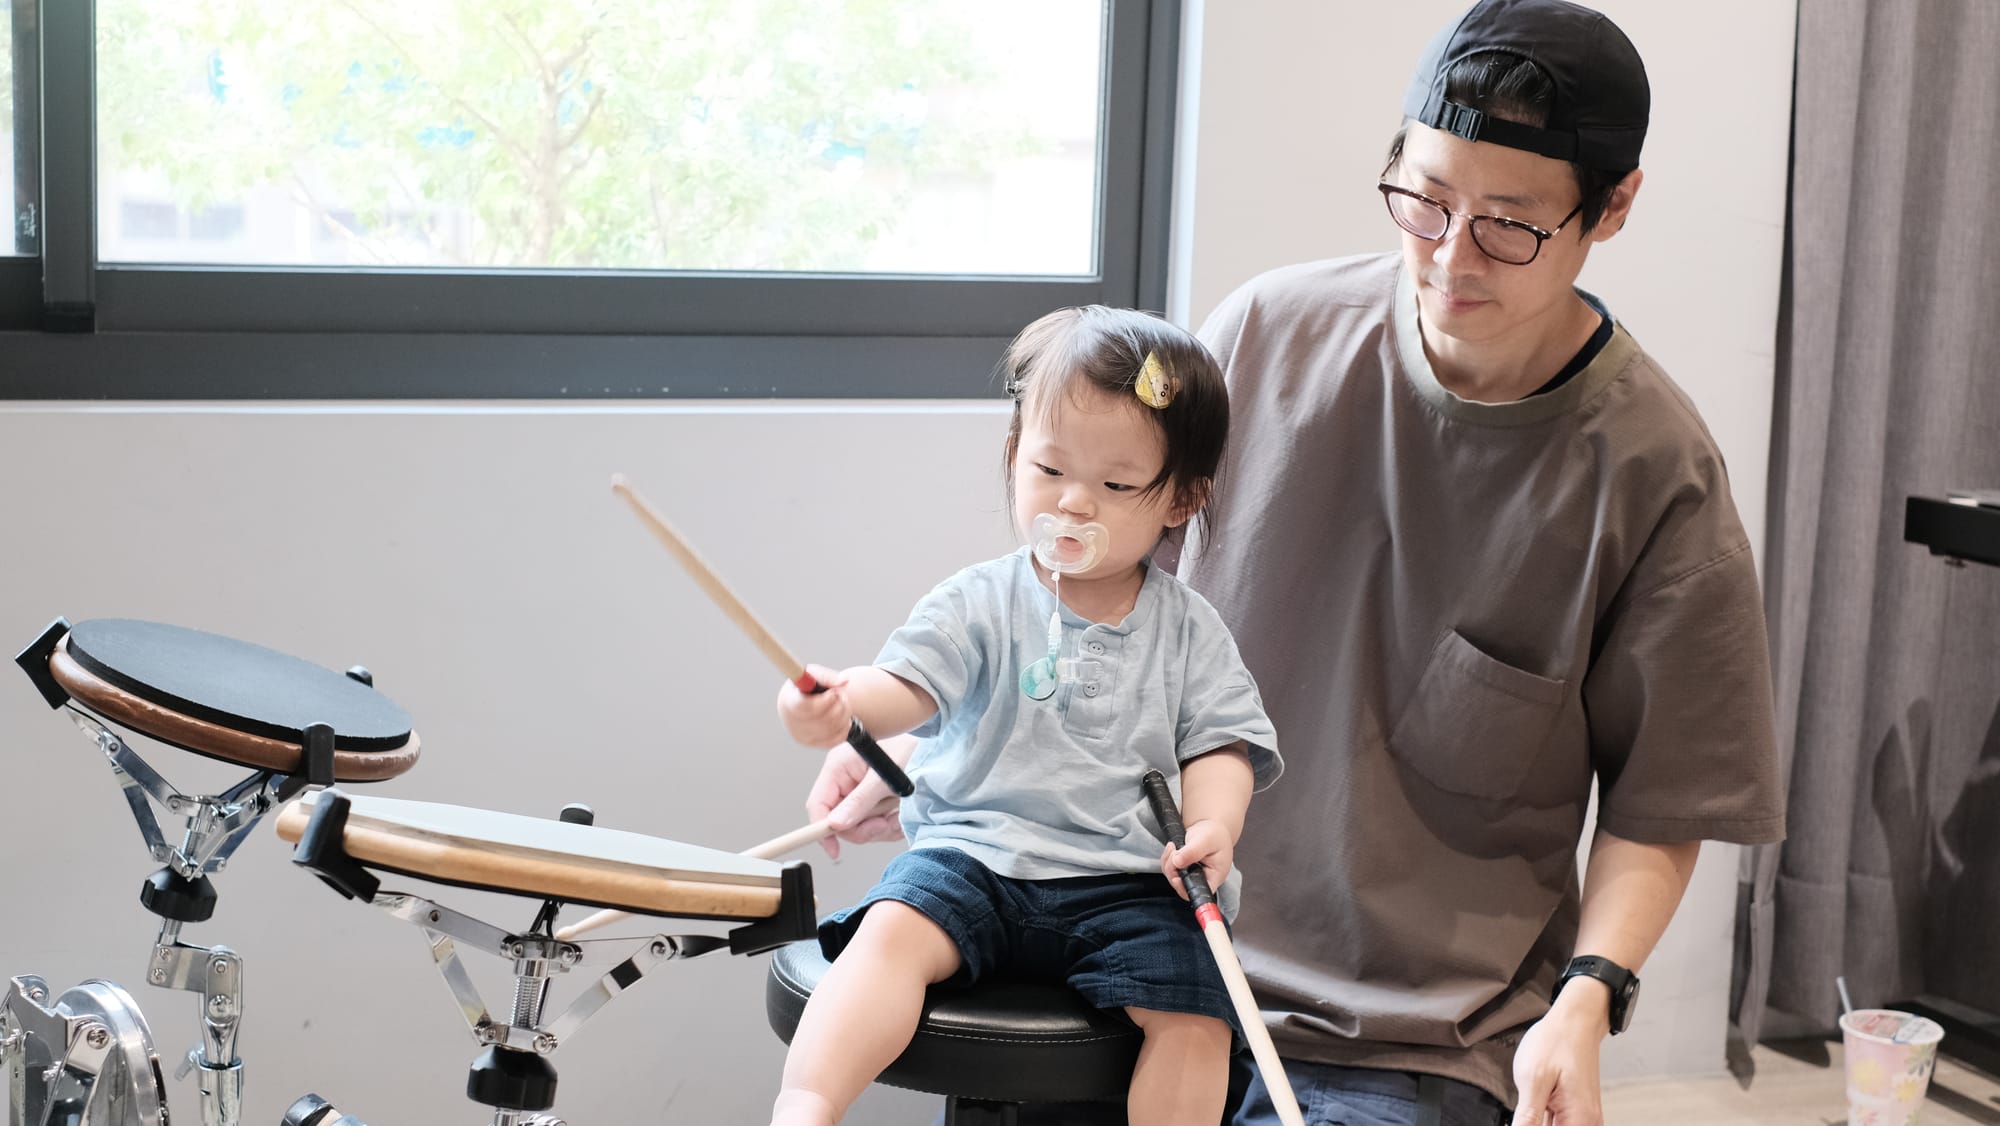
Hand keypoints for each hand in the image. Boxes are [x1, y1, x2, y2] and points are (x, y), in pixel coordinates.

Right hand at [776, 663, 849, 748]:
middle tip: (841, 694)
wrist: (804, 702)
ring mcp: (802, 736)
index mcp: (788, 701)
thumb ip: (827, 676)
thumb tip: (844, 681)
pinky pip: (838, 738)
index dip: (824, 700)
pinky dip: (845, 726)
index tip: (833, 692)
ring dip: (845, 713)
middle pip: (823, 719)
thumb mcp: (813, 675)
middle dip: (839, 704)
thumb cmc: (808, 686)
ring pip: (833, 728)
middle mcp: (792, 722)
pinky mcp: (814, 744)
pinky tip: (841, 716)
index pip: (805, 707)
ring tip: (843, 702)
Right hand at [806, 741, 904, 859]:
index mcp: (839, 767)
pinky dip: (889, 826)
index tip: (833, 849)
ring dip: (881, 827)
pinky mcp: (873, 801)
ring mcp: (859, 792)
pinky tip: (901, 814)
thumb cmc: (911, 749)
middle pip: (840, 820)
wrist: (936, 749)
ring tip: (898, 814)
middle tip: (885, 824)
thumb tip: (836, 824)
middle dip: (864, 828)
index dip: (821, 829)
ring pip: (859, 826)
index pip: (818, 804)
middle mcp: (846, 780)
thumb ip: (860, 801)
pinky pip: (873, 824)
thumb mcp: (885, 778)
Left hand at [1159, 818, 1234, 899]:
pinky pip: (1169, 869)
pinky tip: (1172, 848)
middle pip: (1181, 885)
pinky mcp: (1182, 870)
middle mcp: (1202, 879)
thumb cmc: (1214, 834)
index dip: (1184, 888)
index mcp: (1214, 876)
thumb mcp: (1206, 840)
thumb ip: (1193, 851)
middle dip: (1173, 869)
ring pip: (1172, 877)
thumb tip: (1177, 862)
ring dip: (1168, 862)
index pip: (1198, 891)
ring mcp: (1191, 875)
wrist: (1209, 826)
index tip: (1176, 878)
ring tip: (1174, 847)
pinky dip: (1166, 859)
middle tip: (1175, 851)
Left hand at [1509, 979, 1608, 1124]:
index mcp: (1579, 1119)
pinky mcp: (1575, 1109)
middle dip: (1532, 1122)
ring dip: (1536, 1119)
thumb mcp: (1533, 1080)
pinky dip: (1540, 1117)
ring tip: (1534, 1094)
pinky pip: (1556, 1122)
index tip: (1521, 1116)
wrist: (1575, 1020)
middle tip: (1526, 1101)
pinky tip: (1534, 1101)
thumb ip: (1527, 1117)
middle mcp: (1586, 1122)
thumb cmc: (1557, 1041)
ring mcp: (1581, 1116)